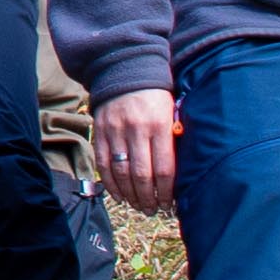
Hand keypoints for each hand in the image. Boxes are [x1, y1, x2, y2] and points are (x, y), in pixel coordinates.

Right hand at [92, 86, 181, 213]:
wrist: (126, 68)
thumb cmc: (156, 95)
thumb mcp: (172, 111)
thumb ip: (174, 139)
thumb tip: (179, 174)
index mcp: (160, 125)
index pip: (164, 169)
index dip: (166, 192)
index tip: (169, 204)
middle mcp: (136, 129)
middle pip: (142, 175)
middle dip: (148, 198)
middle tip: (153, 210)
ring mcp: (115, 130)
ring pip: (121, 173)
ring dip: (130, 195)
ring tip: (139, 206)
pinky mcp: (100, 131)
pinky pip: (103, 164)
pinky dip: (111, 184)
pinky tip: (120, 195)